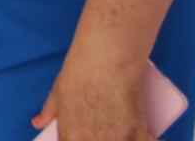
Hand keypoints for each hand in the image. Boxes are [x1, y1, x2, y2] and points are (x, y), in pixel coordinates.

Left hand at [32, 54, 152, 140]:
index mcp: (71, 138)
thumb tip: (36, 122)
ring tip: (129, 133)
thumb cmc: (78, 73)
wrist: (104, 62)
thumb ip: (48, 112)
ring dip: (127, 139)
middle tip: (113, 131)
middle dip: (108, 139)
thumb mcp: (57, 93)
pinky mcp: (137, 134)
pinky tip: (158, 140)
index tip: (92, 136)